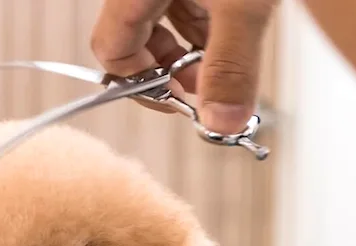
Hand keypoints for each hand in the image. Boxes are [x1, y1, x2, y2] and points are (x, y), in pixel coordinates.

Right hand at [91, 0, 277, 133]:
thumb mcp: (242, 7)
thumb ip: (231, 66)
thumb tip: (223, 124)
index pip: (112, 50)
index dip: (143, 84)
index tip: (179, 103)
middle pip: (136, 41)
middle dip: (173, 71)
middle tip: (206, 90)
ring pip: (167, 26)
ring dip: (195, 54)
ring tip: (227, 64)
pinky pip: (190, 8)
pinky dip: (210, 30)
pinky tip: (235, 36)